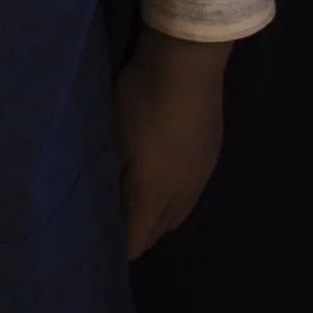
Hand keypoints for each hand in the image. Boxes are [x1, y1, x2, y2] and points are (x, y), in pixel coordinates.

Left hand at [113, 29, 229, 259]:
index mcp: (154, 197)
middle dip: (138, 233)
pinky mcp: (212, 157)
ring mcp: (202, 177)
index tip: (101, 245)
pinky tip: (165, 179)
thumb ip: (111, 177)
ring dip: (159, 216)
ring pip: (179, 213)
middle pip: (159, 231)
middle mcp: (183, 196)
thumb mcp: (113, 138)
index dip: (119, 248)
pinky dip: (175, 196)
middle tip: (115, 224)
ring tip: (138, 205)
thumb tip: (105, 205)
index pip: (137, 241)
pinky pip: (191, 193)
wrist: (187, 64)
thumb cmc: (141, 101)